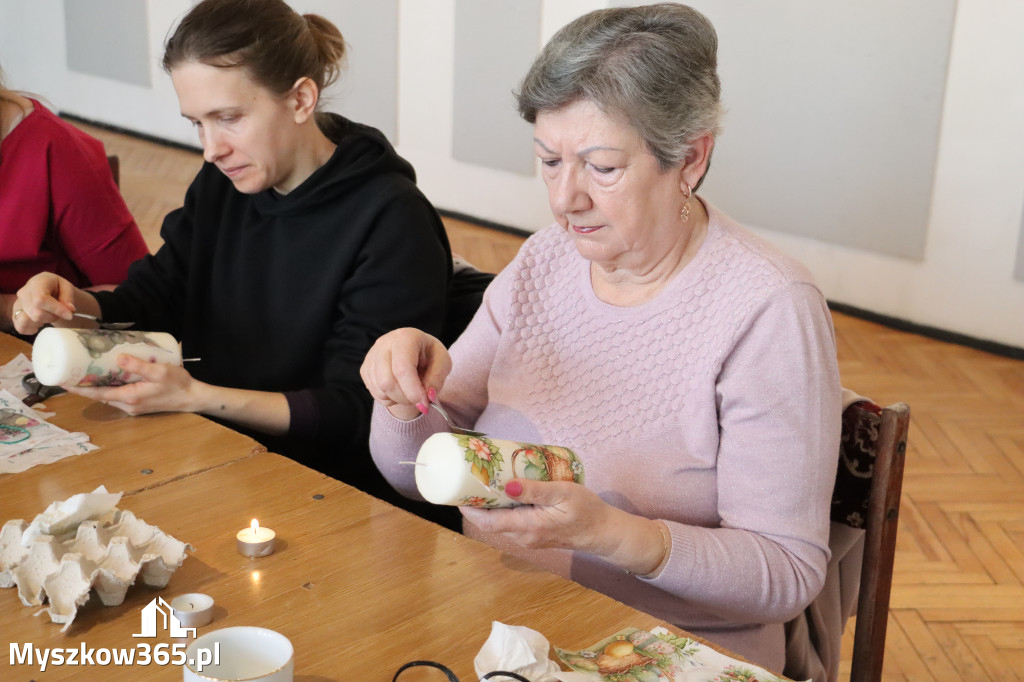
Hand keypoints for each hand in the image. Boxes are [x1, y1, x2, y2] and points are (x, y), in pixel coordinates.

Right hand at [12, 273, 85, 334]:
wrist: (46, 290)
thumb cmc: (57, 288)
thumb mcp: (67, 287)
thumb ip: (68, 298)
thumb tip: (69, 310)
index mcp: (37, 283)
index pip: (40, 300)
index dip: (56, 310)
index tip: (69, 315)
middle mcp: (23, 293)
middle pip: (36, 313)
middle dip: (52, 317)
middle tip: (58, 313)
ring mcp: (17, 304)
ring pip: (26, 321)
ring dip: (42, 323)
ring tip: (48, 316)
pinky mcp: (15, 315)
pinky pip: (21, 327)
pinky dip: (32, 329)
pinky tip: (40, 323)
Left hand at [66, 354, 199, 414]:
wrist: (193, 397)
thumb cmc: (179, 384)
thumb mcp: (160, 372)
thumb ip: (139, 365)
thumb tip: (118, 357)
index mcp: (130, 397)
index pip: (97, 394)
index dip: (78, 388)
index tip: (62, 381)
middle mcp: (128, 405)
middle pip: (100, 396)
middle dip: (84, 385)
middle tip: (71, 371)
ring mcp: (134, 406)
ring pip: (109, 396)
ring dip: (97, 386)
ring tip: (87, 370)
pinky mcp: (139, 403)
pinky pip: (118, 395)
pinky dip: (109, 387)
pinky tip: (110, 375)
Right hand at [360, 327, 450, 419]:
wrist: (415, 352)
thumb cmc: (430, 355)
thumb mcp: (442, 363)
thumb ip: (437, 379)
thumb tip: (428, 396)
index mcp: (405, 337)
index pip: (402, 368)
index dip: (413, 390)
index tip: (425, 403)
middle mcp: (384, 343)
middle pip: (386, 381)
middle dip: (405, 397)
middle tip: (420, 399)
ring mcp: (371, 356)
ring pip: (380, 390)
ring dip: (399, 399)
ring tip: (411, 391)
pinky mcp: (365, 368)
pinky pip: (375, 393)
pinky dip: (390, 399)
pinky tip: (400, 389)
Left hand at [460, 479, 669, 574]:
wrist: (605, 533)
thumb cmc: (587, 511)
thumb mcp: (564, 494)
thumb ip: (536, 490)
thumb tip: (507, 485)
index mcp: (529, 527)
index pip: (489, 522)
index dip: (470, 509)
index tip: (458, 491)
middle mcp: (525, 536)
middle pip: (491, 523)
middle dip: (477, 504)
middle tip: (469, 479)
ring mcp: (530, 538)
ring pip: (501, 523)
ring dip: (490, 506)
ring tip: (484, 481)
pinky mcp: (536, 534)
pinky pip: (512, 523)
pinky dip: (504, 509)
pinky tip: (506, 492)